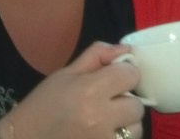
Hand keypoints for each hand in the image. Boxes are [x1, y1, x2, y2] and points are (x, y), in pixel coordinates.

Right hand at [2, 41, 146, 138]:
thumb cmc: (42, 106)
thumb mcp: (65, 74)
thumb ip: (97, 56)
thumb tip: (126, 49)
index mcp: (90, 90)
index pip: (131, 75)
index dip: (124, 75)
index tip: (114, 80)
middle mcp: (100, 117)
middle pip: (137, 106)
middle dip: (126, 102)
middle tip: (109, 104)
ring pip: (136, 129)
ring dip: (126, 125)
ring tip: (106, 123)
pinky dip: (120, 138)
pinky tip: (102, 134)